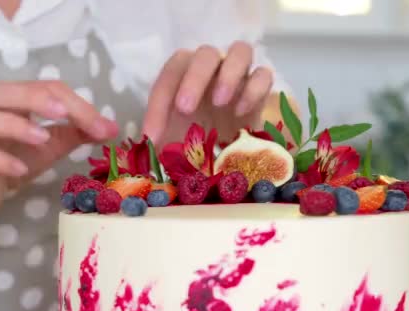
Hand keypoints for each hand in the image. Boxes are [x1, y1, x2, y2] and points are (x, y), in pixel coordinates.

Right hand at [0, 81, 117, 220]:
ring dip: (13, 126)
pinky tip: (20, 169)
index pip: (43, 89)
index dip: (74, 104)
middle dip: (33, 98)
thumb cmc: (16, 158)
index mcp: (14, 103)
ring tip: (42, 138)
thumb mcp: (52, 143)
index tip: (101, 127)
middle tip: (62, 113)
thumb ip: (78, 131)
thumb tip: (112, 127)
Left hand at [142, 41, 273, 144]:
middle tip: (185, 108)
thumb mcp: (169, 148)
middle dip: (194, 78)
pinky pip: (264, 75)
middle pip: (205, 54)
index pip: (171, 73)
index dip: (159, 101)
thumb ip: (158, 142)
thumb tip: (144, 151)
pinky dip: (254, 89)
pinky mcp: (261, 91)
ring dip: (229, 74)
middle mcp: (211, 70)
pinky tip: (241, 113)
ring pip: (241, 51)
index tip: (154, 135)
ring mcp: (239, 76)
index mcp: (183, 78)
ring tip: (220, 103)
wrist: (223, 161)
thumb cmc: (190, 147)